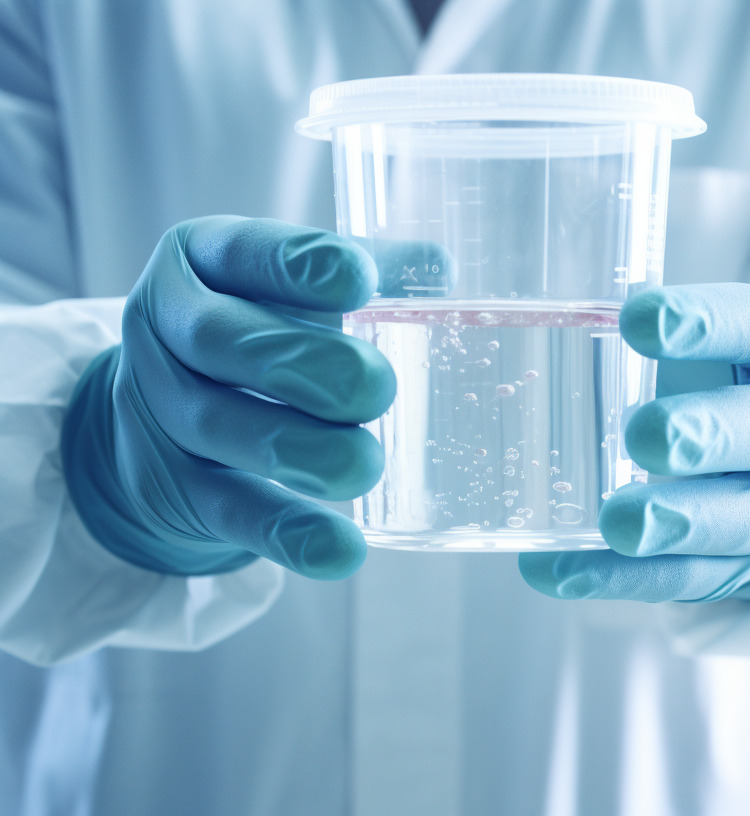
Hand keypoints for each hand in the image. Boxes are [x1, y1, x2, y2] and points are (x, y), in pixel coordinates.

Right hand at [60, 216, 395, 577]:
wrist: (156, 416)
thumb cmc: (255, 328)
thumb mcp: (291, 288)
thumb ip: (368, 271)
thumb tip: (441, 268)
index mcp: (202, 260)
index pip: (242, 252)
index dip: (296, 266)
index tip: (358, 279)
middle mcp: (166, 327)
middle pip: (222, 341)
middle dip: (303, 363)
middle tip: (378, 387)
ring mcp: (164, 411)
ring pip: (221, 427)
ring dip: (299, 449)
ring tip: (366, 464)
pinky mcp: (175, 488)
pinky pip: (229, 512)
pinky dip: (288, 533)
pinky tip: (341, 550)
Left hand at [519, 283, 749, 601]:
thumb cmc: (707, 383)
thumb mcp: (696, 338)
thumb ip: (613, 309)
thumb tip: (442, 267)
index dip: (709, 322)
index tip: (635, 318)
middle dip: (706, 434)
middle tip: (643, 434)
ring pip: (738, 517)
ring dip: (675, 521)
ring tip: (617, 523)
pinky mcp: (739, 565)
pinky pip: (688, 578)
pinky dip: (623, 580)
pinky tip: (560, 571)